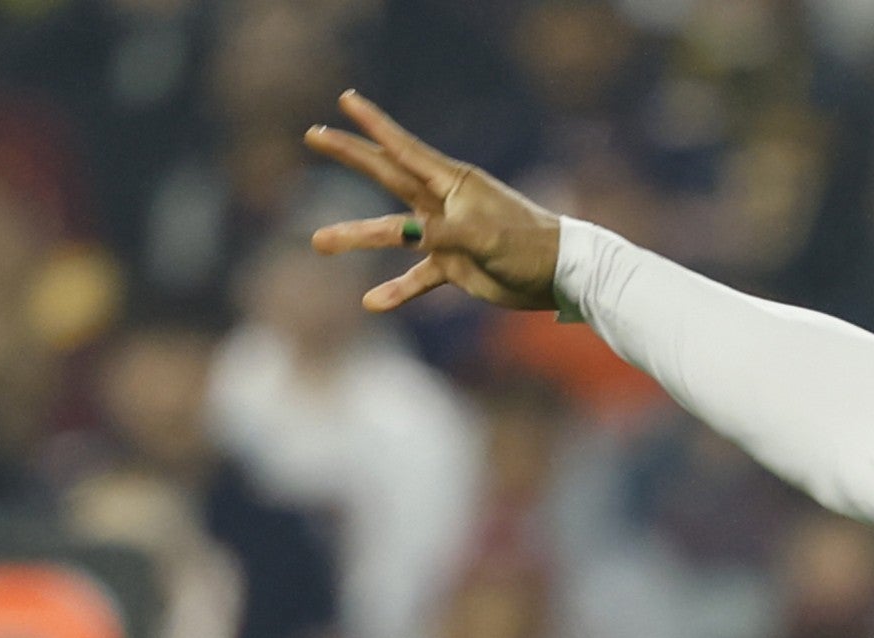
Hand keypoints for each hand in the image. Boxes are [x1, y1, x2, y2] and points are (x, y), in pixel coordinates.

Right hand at [303, 92, 564, 312]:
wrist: (559, 276)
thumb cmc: (527, 244)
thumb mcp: (484, 235)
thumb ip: (443, 232)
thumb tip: (407, 236)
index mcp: (452, 182)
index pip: (402, 148)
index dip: (372, 124)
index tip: (346, 99)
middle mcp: (443, 202)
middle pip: (386, 175)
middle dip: (351, 155)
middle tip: (313, 134)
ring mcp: (445, 234)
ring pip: (392, 232)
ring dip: (356, 236)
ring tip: (318, 241)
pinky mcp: (454, 266)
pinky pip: (418, 279)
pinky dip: (398, 290)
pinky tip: (372, 302)